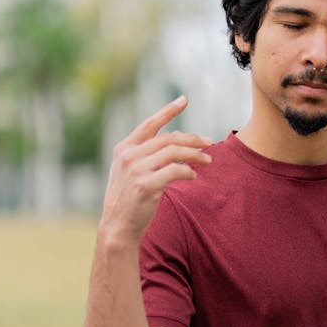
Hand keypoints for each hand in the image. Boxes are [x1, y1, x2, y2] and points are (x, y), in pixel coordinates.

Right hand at [100, 96, 211, 244]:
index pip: (150, 124)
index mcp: (124, 148)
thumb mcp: (132, 171)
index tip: (184, 100)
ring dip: (195, 154)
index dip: (168, 111)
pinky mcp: (146, 185)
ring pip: (174, 152)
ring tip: (208, 159)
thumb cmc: (129, 199)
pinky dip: (188, 171)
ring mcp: (136, 170)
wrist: (117, 227)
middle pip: (169, 138)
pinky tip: (194, 175)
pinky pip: (175, 171)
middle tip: (209, 142)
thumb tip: (179, 138)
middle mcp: (129, 155)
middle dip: (192, 139)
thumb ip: (149, 154)